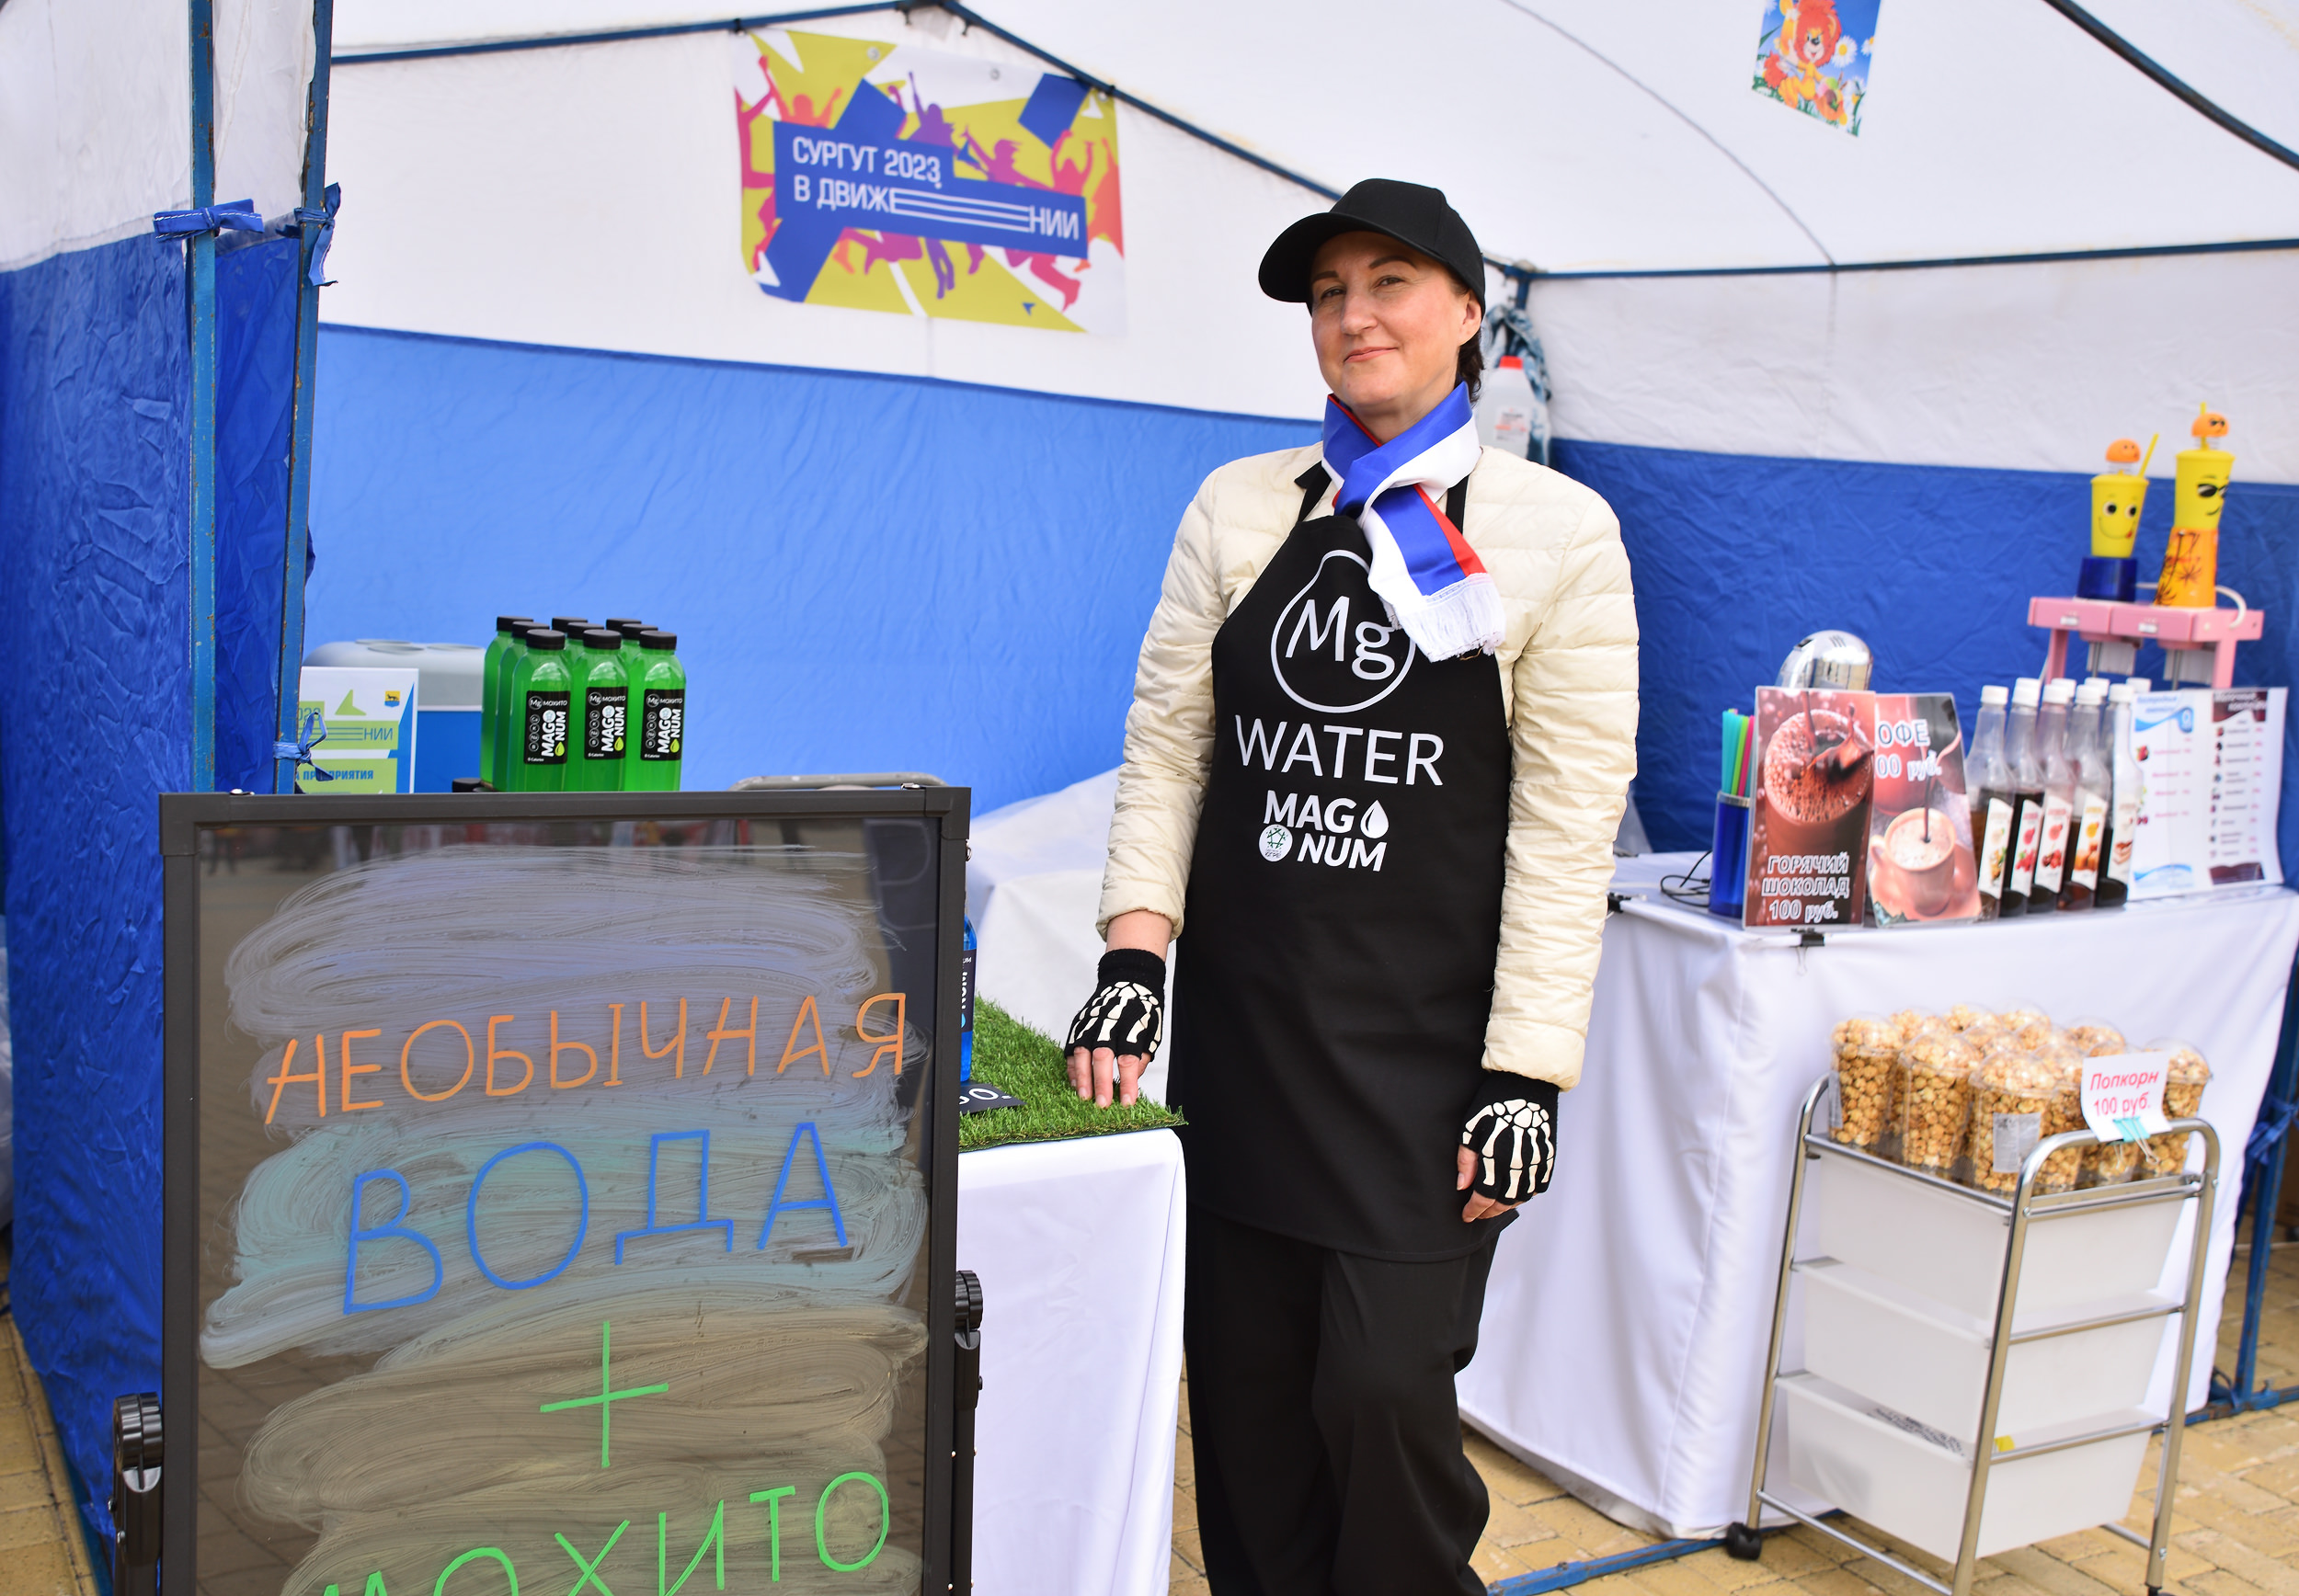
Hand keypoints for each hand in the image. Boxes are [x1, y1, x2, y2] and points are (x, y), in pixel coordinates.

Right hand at [1065, 945, 1165, 1108]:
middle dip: (1102, 1082)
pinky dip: (1072, 1067)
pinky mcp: (1079, 1024)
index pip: (1129, 1060)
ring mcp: (1091, 1023)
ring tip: (1084, 1097)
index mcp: (1131, 1027)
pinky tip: (1076, 1083)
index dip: (1127, 1082)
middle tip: (1102, 1104)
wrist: (1128, 980)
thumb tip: (1131, 1081)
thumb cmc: (1144, 1010)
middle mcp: (1109, 1024)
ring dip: (1082, 1077)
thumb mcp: (1153, 1032)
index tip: (1128, 1103)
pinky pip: (1071, 1048)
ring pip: (1082, 1052)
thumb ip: (1143, 1057)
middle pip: (1103, 1056)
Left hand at [1460, 1072, 1558, 1220]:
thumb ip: (1466, 1158)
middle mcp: (1519, 1161)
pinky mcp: (1549, 1155)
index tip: (1466, 1215)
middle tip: (1478, 1213)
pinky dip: (1527, 1195)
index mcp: (1497, 1154)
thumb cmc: (1494, 1100)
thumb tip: (1462, 1186)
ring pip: (1523, 1196)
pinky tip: (1516, 1193)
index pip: (1485, 1195)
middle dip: (1489, 1212)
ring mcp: (1537, 1159)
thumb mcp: (1471, 1125)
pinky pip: (1540, 1185)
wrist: (1527, 1082)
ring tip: (1494, 1206)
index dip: (1475, 1210)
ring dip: (1507, 1206)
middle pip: (1504, 1201)